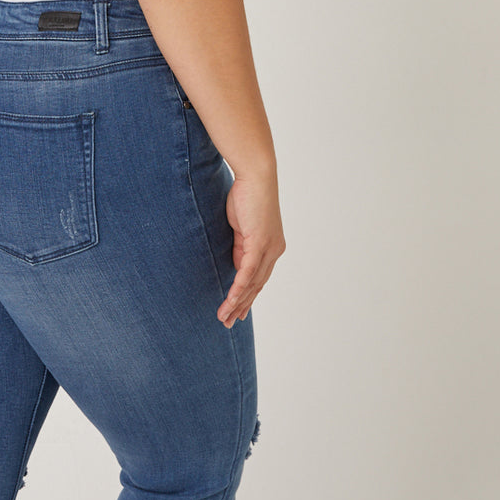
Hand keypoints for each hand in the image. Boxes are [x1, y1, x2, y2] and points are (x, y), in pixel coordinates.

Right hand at [217, 170, 285, 328]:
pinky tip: (230, 302)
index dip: (247, 295)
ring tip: (224, 317)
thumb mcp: (242, 226)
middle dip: (242, 306)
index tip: (237, 310)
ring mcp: (269, 249)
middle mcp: (274, 251)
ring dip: (237, 303)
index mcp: (271, 246)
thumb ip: (241, 245)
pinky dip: (238, 289)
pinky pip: (247, 273)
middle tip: (229, 322)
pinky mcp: (259, 244)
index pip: (258, 277)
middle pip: (257, 286)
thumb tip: (237, 263)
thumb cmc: (247, 195)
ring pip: (252, 284)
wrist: (256, 176)